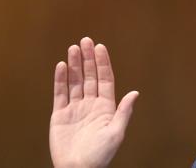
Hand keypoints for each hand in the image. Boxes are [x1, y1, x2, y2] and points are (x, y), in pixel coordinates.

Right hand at [49, 37, 138, 167]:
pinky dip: (60, 80)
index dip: (103, 63)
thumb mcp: (116, 133)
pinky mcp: (60, 115)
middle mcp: (90, 105)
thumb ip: (124, 112)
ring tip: (73, 48)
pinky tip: (61, 66)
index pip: (104, 79)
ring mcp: (75, 109)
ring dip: (75, 65)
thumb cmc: (99, 155)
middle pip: (89, 76)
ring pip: (75, 81)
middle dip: (88, 58)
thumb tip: (135, 93)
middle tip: (85, 40)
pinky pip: (60, 93)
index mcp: (106, 107)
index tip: (100, 47)